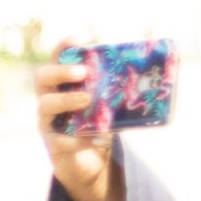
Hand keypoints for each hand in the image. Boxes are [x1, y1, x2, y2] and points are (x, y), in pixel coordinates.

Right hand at [36, 38, 125, 200]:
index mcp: (63, 86)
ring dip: (67, 100)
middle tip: (83, 72)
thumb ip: (120, 92)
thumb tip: (157, 77)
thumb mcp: (110, 106)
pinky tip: (90, 137)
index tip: (80, 37)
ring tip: (88, 99)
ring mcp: (48, 122)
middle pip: (42, 78)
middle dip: (61, 72)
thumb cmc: (97, 126)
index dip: (64, 47)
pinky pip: (58, 139)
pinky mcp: (53, 144)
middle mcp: (50, 99)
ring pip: (45, 105)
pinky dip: (75, 137)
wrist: (87, 162)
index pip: (57, 60)